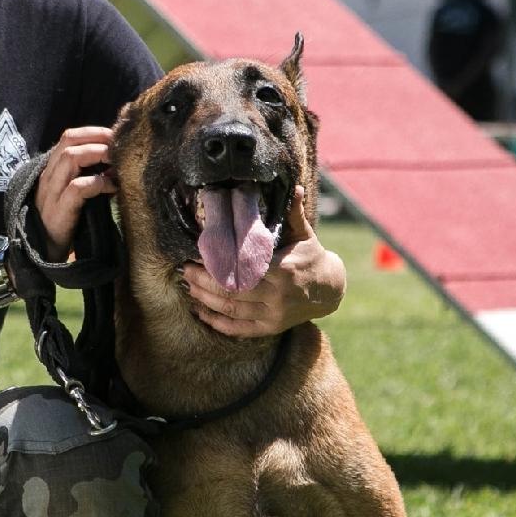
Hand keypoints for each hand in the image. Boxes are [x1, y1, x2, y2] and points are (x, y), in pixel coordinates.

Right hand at [36, 126, 118, 258]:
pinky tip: (112, 187)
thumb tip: (115, 161)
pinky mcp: (59, 211)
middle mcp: (48, 177)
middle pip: (68, 142)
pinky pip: (77, 188)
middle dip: (97, 139)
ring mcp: (51, 194)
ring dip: (97, 155)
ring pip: (70, 158)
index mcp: (51, 170)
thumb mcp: (72, 193)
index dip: (92, 132)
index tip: (114, 135)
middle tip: (119, 145)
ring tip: (116, 162)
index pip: (68, 138)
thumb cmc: (65, 222)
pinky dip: (98, 183)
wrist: (45, 255)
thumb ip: (86, 176)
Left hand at [182, 186, 345, 337]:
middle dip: (204, 282)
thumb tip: (296, 187)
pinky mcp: (271, 327)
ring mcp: (274, 314)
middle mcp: (278, 294)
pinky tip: (201, 312)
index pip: (244, 267)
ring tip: (189, 287)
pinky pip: (239, 329)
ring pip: (232, 310)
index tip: (198, 255)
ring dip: (206, 300)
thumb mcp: (305, 234)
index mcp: (284, 269)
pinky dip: (217, 322)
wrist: (329, 290)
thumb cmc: (311, 257)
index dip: (219, 264)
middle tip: (185, 271)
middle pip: (233, 290)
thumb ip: (294, 213)